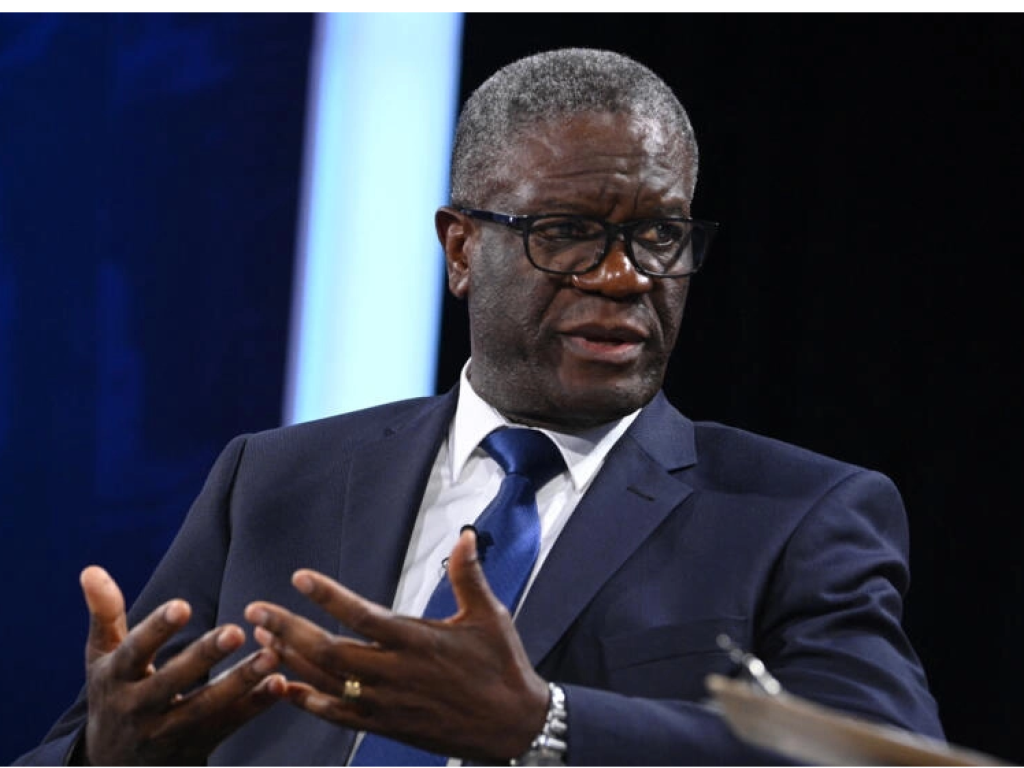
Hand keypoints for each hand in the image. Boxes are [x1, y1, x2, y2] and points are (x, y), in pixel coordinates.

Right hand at [80, 566, 285, 764]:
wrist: (115, 765)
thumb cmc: (114, 692)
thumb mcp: (102, 658)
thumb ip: (105, 614)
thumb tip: (91, 569)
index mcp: (115, 678)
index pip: (134, 652)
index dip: (157, 629)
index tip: (183, 605)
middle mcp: (138, 708)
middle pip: (172, 682)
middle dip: (204, 658)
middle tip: (236, 631)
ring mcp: (166, 732)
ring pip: (206, 708)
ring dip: (240, 683)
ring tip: (271, 657)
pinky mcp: (195, 746)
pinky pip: (228, 724)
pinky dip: (255, 706)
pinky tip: (280, 684)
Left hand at [244, 530, 549, 762]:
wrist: (514, 726)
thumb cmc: (503, 666)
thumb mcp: (489, 615)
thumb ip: (468, 575)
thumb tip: (465, 535)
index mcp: (419, 641)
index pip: (364, 616)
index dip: (329, 597)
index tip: (299, 577)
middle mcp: (396, 673)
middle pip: (330, 650)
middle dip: (289, 628)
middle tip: (256, 610)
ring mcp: (387, 703)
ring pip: (326, 682)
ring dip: (290, 660)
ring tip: (262, 639)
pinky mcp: (385, 725)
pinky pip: (336, 716)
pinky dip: (305, 701)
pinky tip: (281, 686)